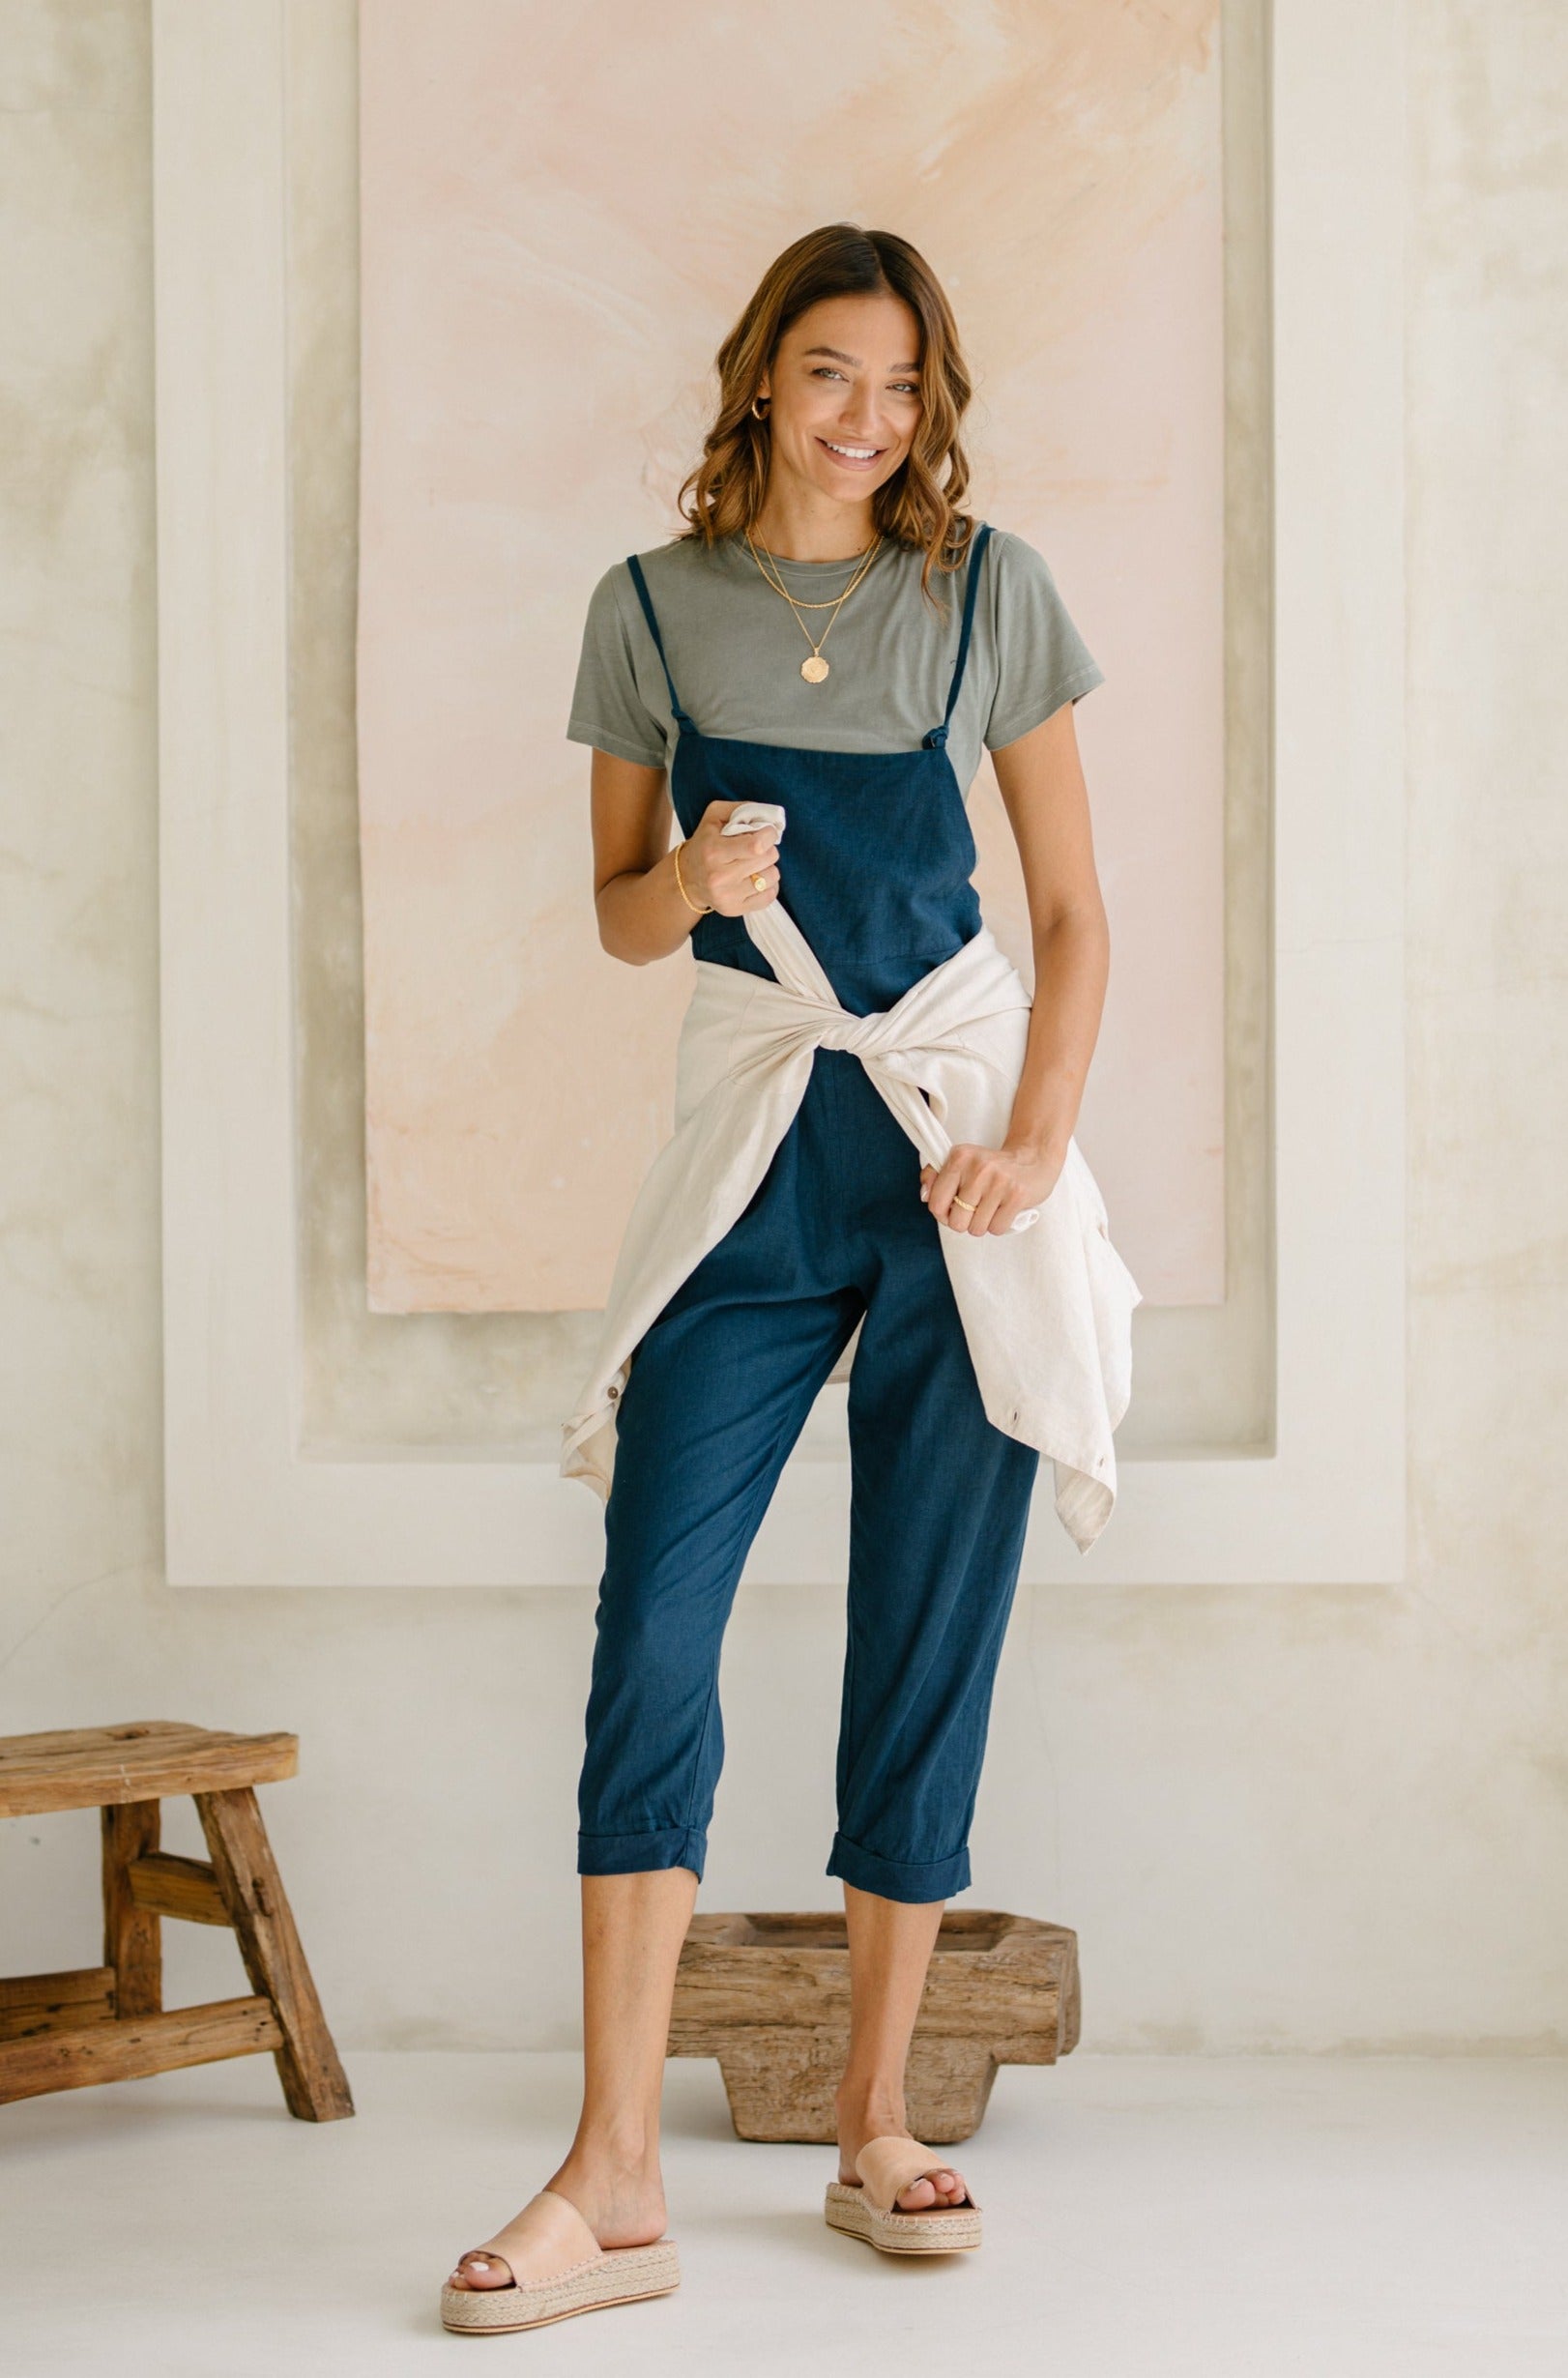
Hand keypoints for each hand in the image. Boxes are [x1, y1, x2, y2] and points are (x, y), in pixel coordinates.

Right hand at [681, 801, 779, 915]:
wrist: (686, 879)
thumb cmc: (704, 843)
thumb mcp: (714, 817)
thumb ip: (741, 809)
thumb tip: (769, 817)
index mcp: (714, 851)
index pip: (757, 846)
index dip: (769, 835)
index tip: (768, 832)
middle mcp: (719, 877)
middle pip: (767, 859)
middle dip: (768, 849)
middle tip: (757, 849)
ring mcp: (727, 896)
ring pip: (771, 877)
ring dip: (768, 868)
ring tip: (754, 865)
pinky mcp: (734, 910)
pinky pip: (769, 897)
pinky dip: (768, 886)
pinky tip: (756, 879)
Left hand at [920, 1141, 1065, 1234]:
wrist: (1033, 1158)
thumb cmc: (991, 1167)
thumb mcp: (961, 1162)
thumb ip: (935, 1176)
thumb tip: (924, 1196)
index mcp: (959, 1157)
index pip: (935, 1203)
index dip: (943, 1214)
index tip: (953, 1209)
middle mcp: (977, 1168)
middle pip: (956, 1222)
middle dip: (964, 1222)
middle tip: (975, 1210)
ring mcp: (998, 1182)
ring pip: (976, 1228)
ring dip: (982, 1224)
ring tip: (991, 1208)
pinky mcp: (1017, 1195)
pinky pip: (996, 1229)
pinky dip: (999, 1225)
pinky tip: (1004, 1209)